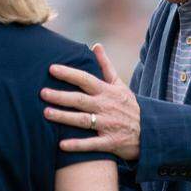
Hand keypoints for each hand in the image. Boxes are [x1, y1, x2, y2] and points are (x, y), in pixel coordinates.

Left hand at [42, 43, 140, 160]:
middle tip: (42, 92)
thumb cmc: (128, 107)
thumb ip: (106, 66)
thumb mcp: (120, 85)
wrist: (148, 133)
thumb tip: (95, 45)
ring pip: (82, 120)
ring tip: (46, 113)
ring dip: (64, 117)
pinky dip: (77, 145)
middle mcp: (106, 107)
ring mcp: (108, 125)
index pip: (85, 79)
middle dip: (61, 96)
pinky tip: (61, 145)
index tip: (52, 69)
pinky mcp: (110, 142)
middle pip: (80, 100)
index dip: (69, 73)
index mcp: (107, 92)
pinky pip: (91, 144)